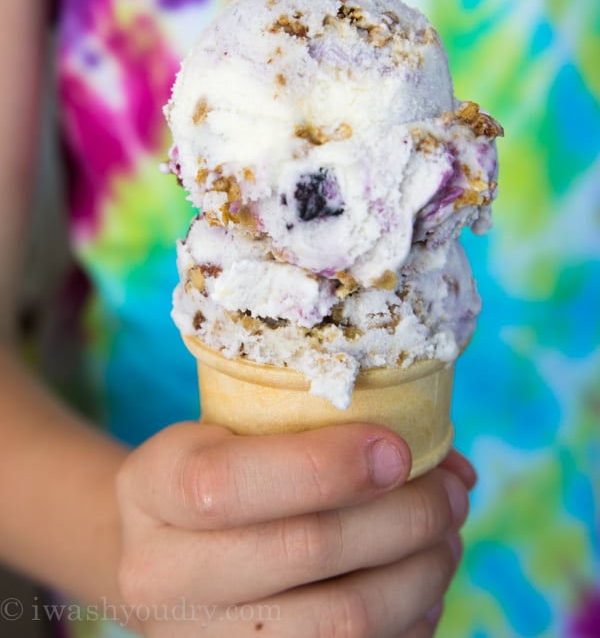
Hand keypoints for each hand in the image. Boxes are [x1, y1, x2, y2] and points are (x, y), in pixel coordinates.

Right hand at [116, 423, 472, 636]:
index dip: (326, 466)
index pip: (226, 484)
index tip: (397, 449)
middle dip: (403, 517)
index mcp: (152, 486)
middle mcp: (160, 575)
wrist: (160, 554)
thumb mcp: (232, 430)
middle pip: (304, 551)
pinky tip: (418, 586)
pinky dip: (407, 622)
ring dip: (419, 574)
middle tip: (449, 492)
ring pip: (340, 623)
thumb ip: (319, 430)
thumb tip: (451, 465)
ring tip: (445, 537)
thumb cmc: (215, 472)